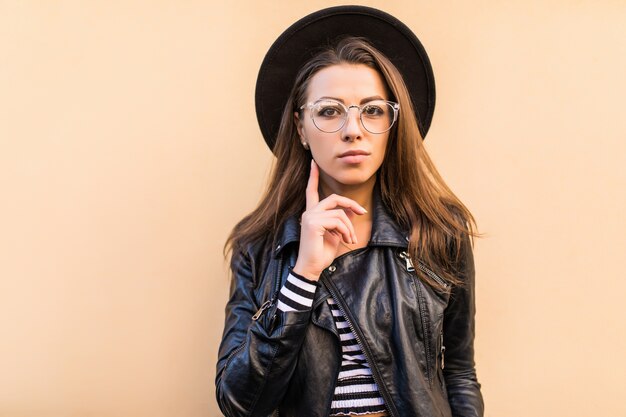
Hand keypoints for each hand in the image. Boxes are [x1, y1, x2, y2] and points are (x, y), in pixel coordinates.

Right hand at [292, 160, 366, 280]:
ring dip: (350, 227)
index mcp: (312, 213)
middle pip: (334, 198)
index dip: (313, 177)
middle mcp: (309, 212)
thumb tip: (352, 209)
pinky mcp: (313, 223)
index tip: (313, 163)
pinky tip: (345, 240)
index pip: (312, 191)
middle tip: (363, 212)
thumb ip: (341, 220)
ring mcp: (310, 217)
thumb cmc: (322, 253)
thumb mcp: (335, 234)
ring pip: (339, 212)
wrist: (312, 268)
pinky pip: (338, 221)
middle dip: (351, 204)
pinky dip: (346, 231)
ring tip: (351, 240)